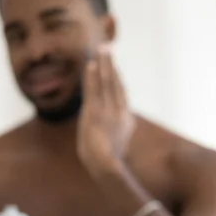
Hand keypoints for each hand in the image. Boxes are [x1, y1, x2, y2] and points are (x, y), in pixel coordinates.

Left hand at [78, 45, 134, 177]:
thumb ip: (118, 137)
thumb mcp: (117, 147)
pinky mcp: (95, 113)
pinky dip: (92, 77)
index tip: (113, 66)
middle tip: (107, 48)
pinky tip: (90, 64)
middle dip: (111, 65)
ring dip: (103, 65)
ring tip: (101, 49)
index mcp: (126, 119)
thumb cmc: (110, 164)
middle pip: (115, 83)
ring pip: (106, 83)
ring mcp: (107, 111)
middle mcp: (119, 111)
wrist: (108, 168)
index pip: (121, 93)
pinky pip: (93, 90)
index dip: (117, 78)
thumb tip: (121, 137)